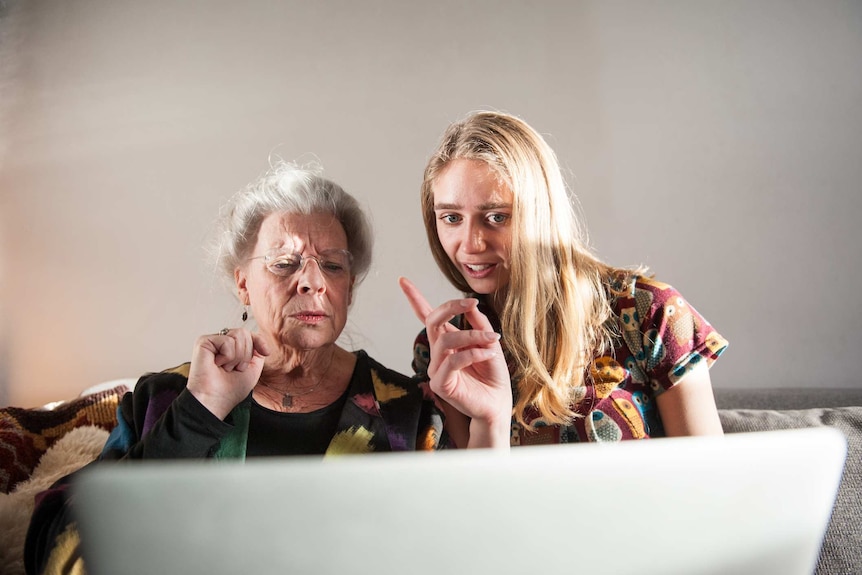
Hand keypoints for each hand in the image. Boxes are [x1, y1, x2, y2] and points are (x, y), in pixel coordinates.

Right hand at [187, 327, 270, 419]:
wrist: (216, 401)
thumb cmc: (229, 390)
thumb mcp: (252, 369)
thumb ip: (257, 352)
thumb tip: (260, 339)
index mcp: (232, 348)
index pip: (249, 334)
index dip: (259, 341)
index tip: (266, 352)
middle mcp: (221, 343)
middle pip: (245, 333)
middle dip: (246, 355)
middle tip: (234, 369)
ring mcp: (212, 341)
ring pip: (238, 334)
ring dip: (237, 357)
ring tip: (225, 368)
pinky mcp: (203, 341)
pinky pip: (227, 341)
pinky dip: (227, 356)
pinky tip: (217, 364)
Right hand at [399, 277, 511, 447]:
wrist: (498, 404)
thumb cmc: (493, 375)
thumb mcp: (490, 343)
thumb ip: (480, 325)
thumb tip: (471, 306)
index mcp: (447, 341)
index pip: (426, 317)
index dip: (414, 298)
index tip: (403, 280)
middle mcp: (438, 353)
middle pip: (432, 321)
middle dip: (451, 307)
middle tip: (471, 303)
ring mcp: (436, 369)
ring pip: (446, 340)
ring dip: (472, 335)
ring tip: (493, 340)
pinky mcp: (440, 384)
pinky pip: (452, 361)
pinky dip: (472, 353)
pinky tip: (488, 354)